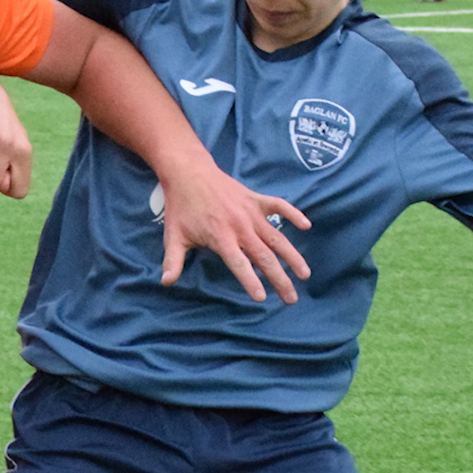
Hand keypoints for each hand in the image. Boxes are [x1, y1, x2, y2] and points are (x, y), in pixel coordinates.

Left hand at [159, 165, 312, 301]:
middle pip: (265, 257)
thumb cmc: (181, 208)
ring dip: (292, 256)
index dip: (251, 282)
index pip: (240, 265)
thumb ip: (173, 261)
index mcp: (221, 238)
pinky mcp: (256, 199)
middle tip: (291, 299)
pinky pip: (279, 206)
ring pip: (277, 237)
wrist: (189, 173)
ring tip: (305, 274)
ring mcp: (251, 212)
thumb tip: (165, 283)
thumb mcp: (173, 236)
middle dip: (280, 279)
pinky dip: (293, 214)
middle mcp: (241, 227)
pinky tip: (306, 226)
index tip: (262, 299)